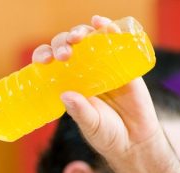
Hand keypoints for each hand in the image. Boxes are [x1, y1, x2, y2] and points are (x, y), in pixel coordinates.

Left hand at [31, 16, 161, 159]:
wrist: (135, 140)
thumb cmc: (107, 134)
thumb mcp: (91, 125)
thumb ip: (80, 111)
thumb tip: (66, 95)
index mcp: (69, 83)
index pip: (51, 63)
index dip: (44, 56)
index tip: (44, 61)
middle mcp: (84, 71)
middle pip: (69, 47)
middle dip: (62, 44)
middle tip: (64, 55)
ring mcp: (104, 66)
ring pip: (89, 40)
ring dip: (81, 33)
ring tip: (78, 38)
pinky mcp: (124, 64)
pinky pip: (115, 42)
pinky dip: (107, 29)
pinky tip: (100, 25)